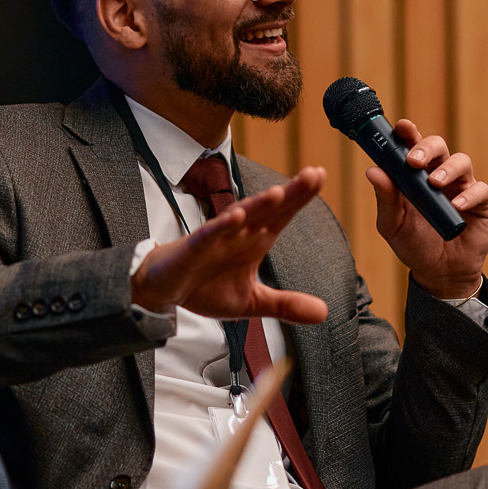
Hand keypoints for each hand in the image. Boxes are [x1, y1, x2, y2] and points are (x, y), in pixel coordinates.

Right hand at [130, 167, 329, 323]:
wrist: (164, 291)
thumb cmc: (205, 287)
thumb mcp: (252, 301)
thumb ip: (286, 304)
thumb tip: (323, 312)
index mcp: (254, 241)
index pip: (282, 215)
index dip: (300, 197)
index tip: (321, 176)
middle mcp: (238, 233)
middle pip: (267, 210)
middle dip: (289, 193)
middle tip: (313, 175)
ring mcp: (215, 239)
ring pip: (239, 216)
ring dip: (258, 205)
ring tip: (278, 193)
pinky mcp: (192, 250)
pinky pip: (207, 235)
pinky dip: (220, 226)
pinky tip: (233, 217)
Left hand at [365, 120, 487, 299]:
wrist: (439, 274)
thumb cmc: (414, 245)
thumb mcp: (393, 224)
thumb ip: (385, 198)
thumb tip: (372, 170)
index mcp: (415, 175)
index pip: (412, 146)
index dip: (408, 133)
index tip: (401, 127)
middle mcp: (439, 175)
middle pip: (438, 146)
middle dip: (427, 147)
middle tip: (414, 160)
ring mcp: (462, 187)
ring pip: (461, 161)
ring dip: (447, 168)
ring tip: (434, 183)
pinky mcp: (482, 203)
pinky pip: (480, 190)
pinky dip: (468, 195)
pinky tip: (455, 206)